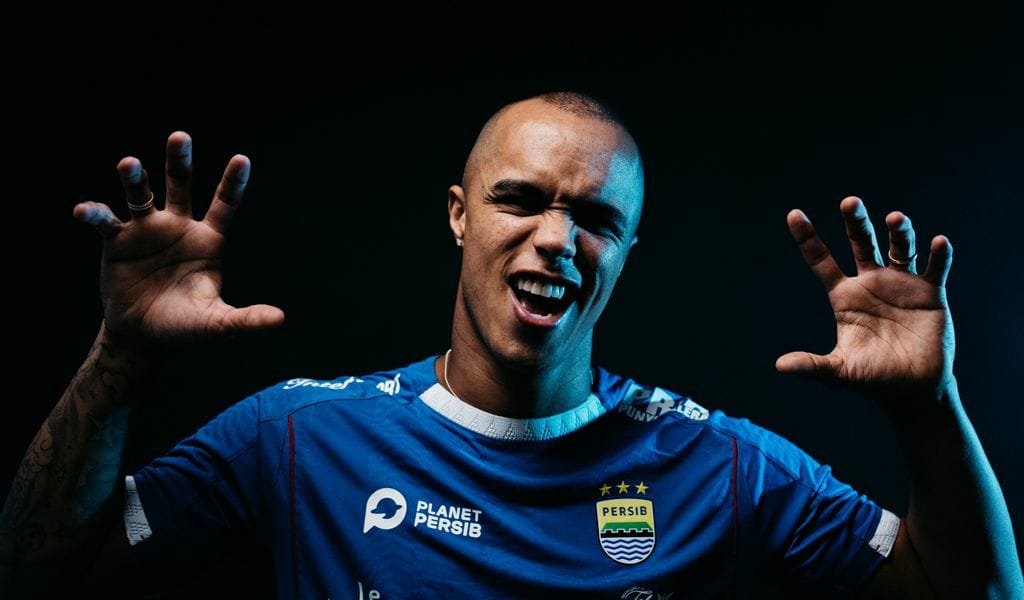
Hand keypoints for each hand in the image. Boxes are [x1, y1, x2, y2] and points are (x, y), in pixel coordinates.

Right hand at [73, 131, 284, 342]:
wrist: (143, 335)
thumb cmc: (184, 324)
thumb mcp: (216, 322)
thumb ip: (246, 319)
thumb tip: (280, 320)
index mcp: (208, 239)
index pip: (224, 205)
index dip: (232, 183)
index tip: (243, 159)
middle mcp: (178, 226)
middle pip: (180, 184)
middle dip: (179, 159)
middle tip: (180, 136)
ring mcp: (146, 229)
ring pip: (141, 194)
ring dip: (134, 177)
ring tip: (128, 163)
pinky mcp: (117, 241)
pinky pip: (105, 221)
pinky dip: (95, 213)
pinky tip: (85, 210)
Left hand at [775, 196, 954, 403]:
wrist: (913, 390)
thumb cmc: (873, 378)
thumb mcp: (840, 371)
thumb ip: (812, 365)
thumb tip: (780, 367)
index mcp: (844, 296)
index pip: (821, 261)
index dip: (808, 238)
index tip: (794, 214)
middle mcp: (871, 282)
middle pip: (860, 242)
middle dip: (855, 222)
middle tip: (849, 202)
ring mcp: (901, 284)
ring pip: (899, 248)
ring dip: (899, 232)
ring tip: (896, 219)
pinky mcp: (930, 293)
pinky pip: (936, 268)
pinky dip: (939, 255)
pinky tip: (938, 243)